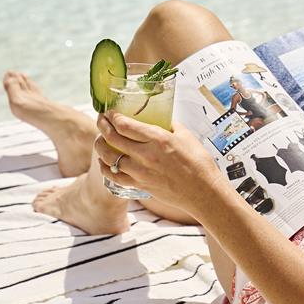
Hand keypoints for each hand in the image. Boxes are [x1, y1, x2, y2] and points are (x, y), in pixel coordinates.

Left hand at [95, 112, 226, 214]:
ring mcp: (140, 172)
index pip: (124, 125)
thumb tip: (159, 118)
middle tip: (101, 119)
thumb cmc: (199, 162)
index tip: (109, 111)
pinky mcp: (140, 185)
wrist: (203, 192)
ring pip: (108, 158)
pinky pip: (115, 176)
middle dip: (102, 125)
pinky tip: (104, 162)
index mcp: (158, 139)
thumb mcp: (186, 136)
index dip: (112, 116)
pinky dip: (106, 168)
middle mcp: (145, 155)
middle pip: (112, 138)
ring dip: (100, 146)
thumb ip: (170, 125)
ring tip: (100, 139)